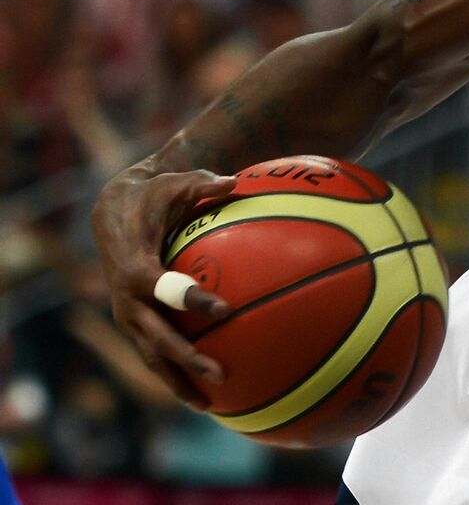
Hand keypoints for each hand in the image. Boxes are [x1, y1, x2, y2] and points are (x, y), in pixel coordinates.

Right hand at [91, 165, 237, 408]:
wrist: (112, 212)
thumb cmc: (153, 196)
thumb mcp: (175, 184)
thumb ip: (203, 184)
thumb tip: (236, 180)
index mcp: (137, 268)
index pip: (163, 289)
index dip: (190, 299)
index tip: (223, 310)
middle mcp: (128, 299)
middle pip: (155, 337)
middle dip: (186, 358)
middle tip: (221, 373)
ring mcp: (129, 316)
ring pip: (152, 357)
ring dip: (179, 381)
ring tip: (210, 406)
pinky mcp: (136, 323)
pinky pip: (155, 354)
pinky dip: (175, 375)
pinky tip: (205, 393)